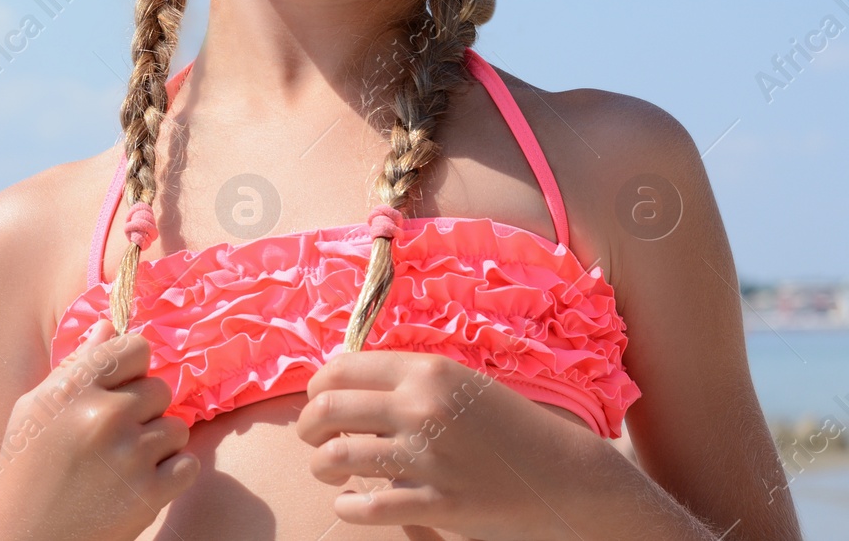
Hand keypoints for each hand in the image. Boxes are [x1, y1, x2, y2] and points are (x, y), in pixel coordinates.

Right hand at [0, 318, 199, 540]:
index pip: (136, 348)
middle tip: (116, 435)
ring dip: (158, 444)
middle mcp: (105, 414)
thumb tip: (110, 326)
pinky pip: (188, 464)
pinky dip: (171, 474)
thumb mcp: (36, 409)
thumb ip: (77, 365)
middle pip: (160, 388)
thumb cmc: (23, 471)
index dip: (134, 367)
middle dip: (145, 409)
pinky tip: (139, 482)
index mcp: (74, 388)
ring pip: (176, 427)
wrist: (24, 540)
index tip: (123, 386)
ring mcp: (130, 455)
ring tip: (125, 462)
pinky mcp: (149, 494)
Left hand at [296, 348, 588, 540]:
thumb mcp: (459, 384)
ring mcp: (429, 456)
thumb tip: (343, 388)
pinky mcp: (439, 503)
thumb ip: (406, 383)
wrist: (566, 475)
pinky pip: (367, 506)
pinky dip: (347, 505)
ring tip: (329, 469)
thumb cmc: (509, 426)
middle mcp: (421, 407)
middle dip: (308, 426)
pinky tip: (351, 502)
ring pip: (337, 456)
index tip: (317, 401)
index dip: (317, 387)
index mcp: (426, 371)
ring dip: (322, 465)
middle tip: (312, 437)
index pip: (341, 369)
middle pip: (327, 409)